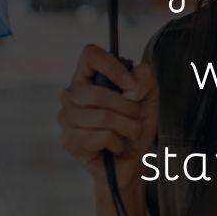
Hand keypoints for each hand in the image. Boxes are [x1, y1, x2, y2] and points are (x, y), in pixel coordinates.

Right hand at [59, 45, 157, 187]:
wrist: (132, 160)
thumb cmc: (135, 125)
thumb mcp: (149, 98)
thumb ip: (146, 80)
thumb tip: (133, 84)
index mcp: (89, 77)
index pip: (90, 55)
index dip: (112, 66)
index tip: (131, 85)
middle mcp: (72, 94)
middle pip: (98, 94)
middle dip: (128, 109)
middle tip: (135, 117)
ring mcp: (67, 118)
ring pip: (102, 117)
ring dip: (127, 128)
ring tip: (128, 133)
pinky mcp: (70, 140)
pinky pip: (101, 137)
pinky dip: (118, 142)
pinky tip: (116, 145)